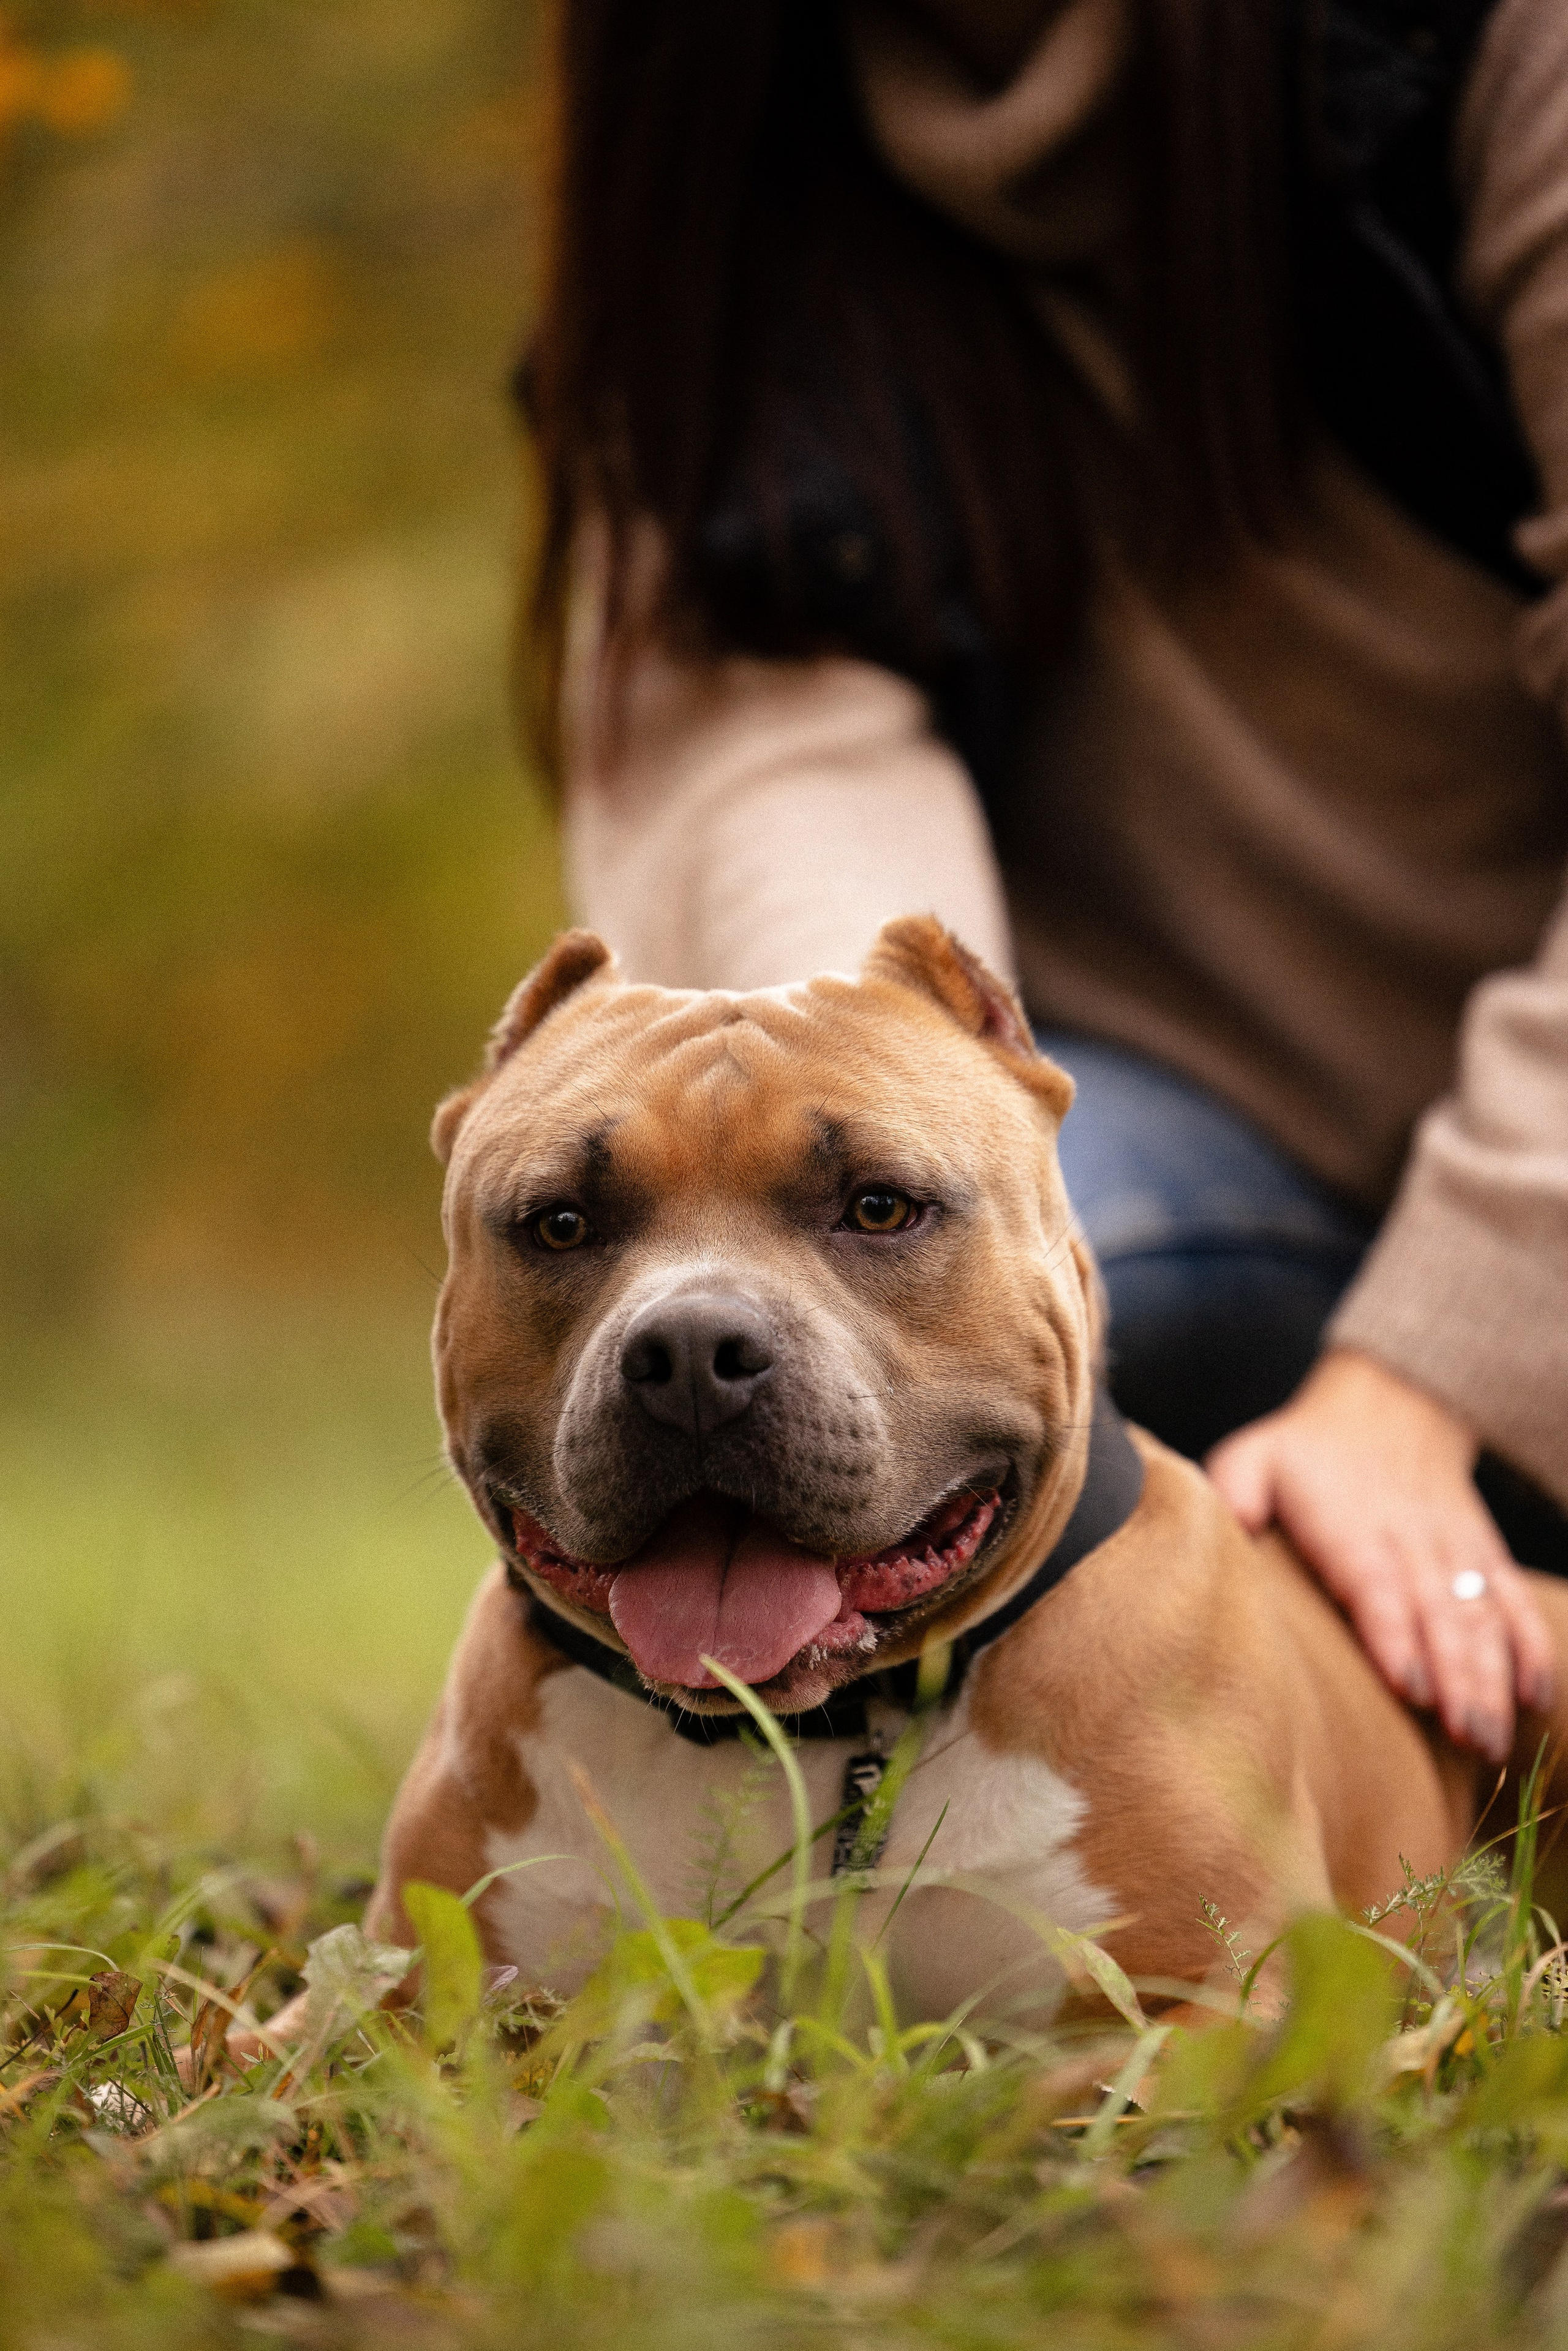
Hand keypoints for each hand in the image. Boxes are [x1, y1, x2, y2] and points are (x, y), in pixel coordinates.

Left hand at [1206, 1347, 1553, 1763]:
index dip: (1394, 1637)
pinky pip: (1514, 1601)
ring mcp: (1454, 1550)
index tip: (1409, 1688)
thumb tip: (1224, 1535)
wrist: (1389, 1404)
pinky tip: (1535, 1699)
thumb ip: (1234, 1496)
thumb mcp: (1255, 1458)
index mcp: (1351, 1529)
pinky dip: (1531, 1648)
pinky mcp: (1484, 1555)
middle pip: (1440, 1617)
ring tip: (1492, 1740)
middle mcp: (1411, 1542)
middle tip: (1468, 1741)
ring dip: (1492, 1679)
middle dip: (1457, 1682)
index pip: (1377, 1587)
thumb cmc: (1307, 1449)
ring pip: (1482, 1619)